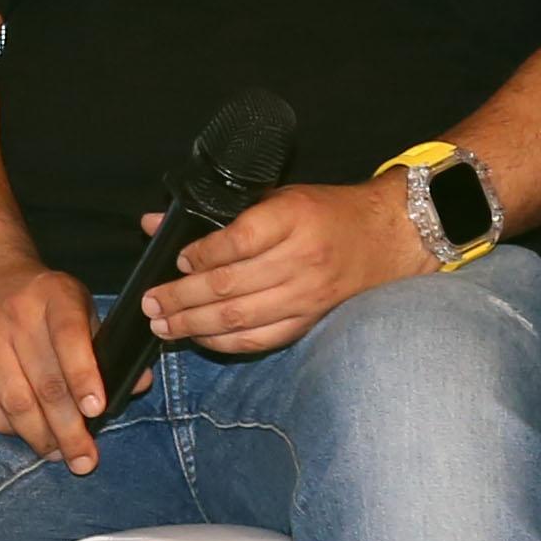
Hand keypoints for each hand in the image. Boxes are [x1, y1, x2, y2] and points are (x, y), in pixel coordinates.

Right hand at [0, 258, 106, 471]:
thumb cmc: (41, 302)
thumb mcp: (78, 307)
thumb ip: (104, 345)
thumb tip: (139, 384)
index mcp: (54, 295)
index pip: (69, 337)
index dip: (84, 376)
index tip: (96, 410)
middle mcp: (15, 313)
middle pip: (44, 382)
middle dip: (68, 429)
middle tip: (84, 459)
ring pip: (14, 401)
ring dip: (40, 436)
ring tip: (58, 453)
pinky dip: (8, 427)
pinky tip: (26, 434)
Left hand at [140, 178, 418, 359]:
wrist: (390, 235)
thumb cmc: (326, 212)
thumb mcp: (275, 198)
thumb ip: (218, 214)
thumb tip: (154, 224)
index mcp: (292, 218)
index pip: (237, 241)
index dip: (201, 255)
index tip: (177, 259)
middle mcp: (300, 259)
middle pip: (229, 285)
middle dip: (181, 297)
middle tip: (150, 302)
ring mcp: (307, 294)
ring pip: (240, 318)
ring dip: (194, 325)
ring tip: (163, 324)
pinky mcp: (310, 320)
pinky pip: (260, 340)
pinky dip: (225, 342)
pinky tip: (199, 338)